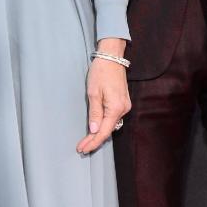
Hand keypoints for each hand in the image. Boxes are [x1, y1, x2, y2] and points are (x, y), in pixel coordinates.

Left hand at [77, 38, 130, 154]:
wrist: (112, 57)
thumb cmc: (101, 72)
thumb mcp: (93, 93)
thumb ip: (95, 113)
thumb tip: (94, 130)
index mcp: (116, 108)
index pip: (104, 132)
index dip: (93, 142)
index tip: (82, 148)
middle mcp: (123, 110)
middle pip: (108, 131)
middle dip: (94, 140)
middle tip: (81, 148)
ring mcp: (124, 106)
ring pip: (111, 125)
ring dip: (99, 133)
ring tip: (86, 140)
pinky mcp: (123, 102)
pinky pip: (113, 118)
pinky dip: (104, 125)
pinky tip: (96, 129)